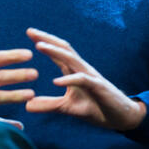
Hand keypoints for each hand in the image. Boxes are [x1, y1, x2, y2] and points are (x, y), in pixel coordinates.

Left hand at [25, 28, 145, 130]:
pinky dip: (69, 80)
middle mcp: (82, 69)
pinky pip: (83, 80)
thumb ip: (49, 104)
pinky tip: (56, 81)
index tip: (29, 32)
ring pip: (72, 59)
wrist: (122, 118)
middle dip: (47, 39)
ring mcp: (91, 76)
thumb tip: (27, 105)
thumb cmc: (96, 108)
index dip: (44, 41)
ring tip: (39, 46)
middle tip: (30, 31)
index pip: (58, 52)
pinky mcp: (99, 87)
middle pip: (63, 49)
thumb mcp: (68, 108)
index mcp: (74, 71)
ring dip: (55, 51)